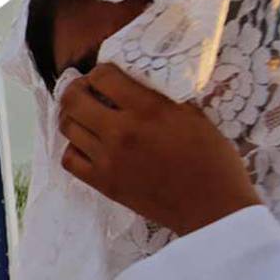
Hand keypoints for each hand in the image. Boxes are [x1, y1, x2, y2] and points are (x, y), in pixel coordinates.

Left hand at [57, 64, 260, 235]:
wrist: (212, 207)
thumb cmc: (211, 160)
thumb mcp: (193, 115)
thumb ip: (160, 97)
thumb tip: (135, 83)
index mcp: (148, 109)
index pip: (102, 76)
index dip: (100, 72)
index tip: (106, 77)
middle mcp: (121, 131)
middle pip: (73, 99)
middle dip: (76, 89)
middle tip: (86, 91)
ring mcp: (108, 159)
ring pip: (67, 127)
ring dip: (73, 117)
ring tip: (86, 117)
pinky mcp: (102, 183)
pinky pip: (69, 159)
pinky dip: (74, 147)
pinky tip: (88, 145)